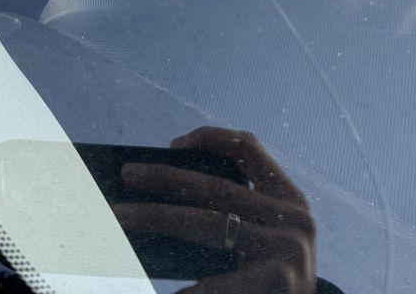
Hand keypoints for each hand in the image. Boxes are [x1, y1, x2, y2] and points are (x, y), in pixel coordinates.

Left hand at [112, 126, 317, 293]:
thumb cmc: (271, 283)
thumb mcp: (265, 241)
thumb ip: (235, 215)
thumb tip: (161, 196)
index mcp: (292, 201)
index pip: (250, 149)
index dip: (211, 138)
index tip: (174, 144)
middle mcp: (294, 220)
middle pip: (217, 187)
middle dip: (166, 177)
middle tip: (127, 173)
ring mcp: (288, 252)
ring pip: (208, 222)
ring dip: (156, 217)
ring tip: (120, 217)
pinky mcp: (277, 283)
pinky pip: (213, 279)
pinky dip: (183, 282)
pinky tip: (158, 281)